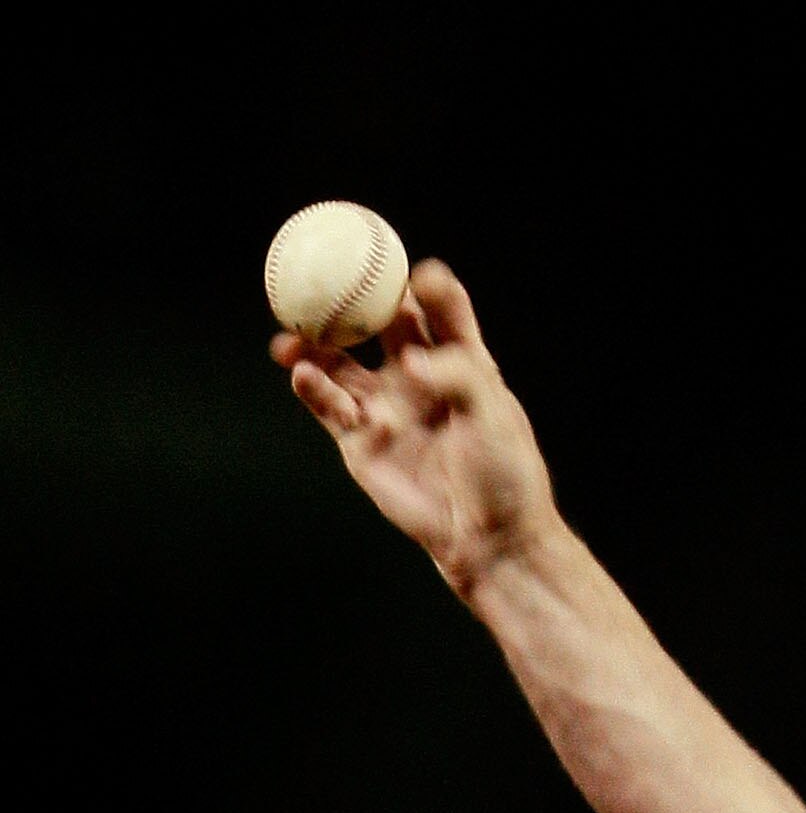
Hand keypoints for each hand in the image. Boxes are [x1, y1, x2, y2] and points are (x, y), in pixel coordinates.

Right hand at [273, 261, 557, 601]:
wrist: (489, 537)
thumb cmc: (504, 473)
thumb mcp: (493, 411)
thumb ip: (455, 373)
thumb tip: (409, 361)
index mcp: (459, 362)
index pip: (439, 310)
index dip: (427, 285)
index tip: (417, 275)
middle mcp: (417, 377)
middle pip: (378, 321)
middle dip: (353, 296)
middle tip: (332, 280)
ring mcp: (384, 406)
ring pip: (338, 360)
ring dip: (313, 340)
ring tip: (294, 331)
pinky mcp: (359, 442)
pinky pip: (326, 404)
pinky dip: (311, 386)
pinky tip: (302, 373)